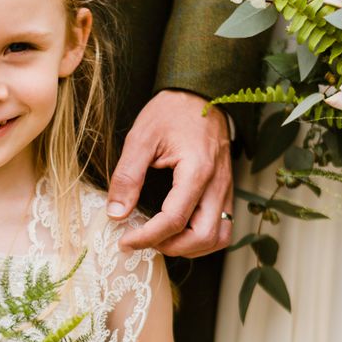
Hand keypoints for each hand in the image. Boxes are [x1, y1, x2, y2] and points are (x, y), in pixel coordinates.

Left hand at [107, 90, 233, 257]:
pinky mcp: (226, 188)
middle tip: (142, 241)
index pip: (174, 219)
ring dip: (190, 247)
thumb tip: (116, 213)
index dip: (148, 236)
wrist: (199, 93)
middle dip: (171, 247)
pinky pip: (222, 225)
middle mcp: (218, 184)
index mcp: (197, 171)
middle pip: (204, 237)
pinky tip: (178, 230)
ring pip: (219, 237)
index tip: (125, 240)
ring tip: (159, 239)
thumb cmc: (171, 111)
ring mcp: (226, 188)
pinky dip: (202, 237)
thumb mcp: (141, 138)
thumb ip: (128, 176)